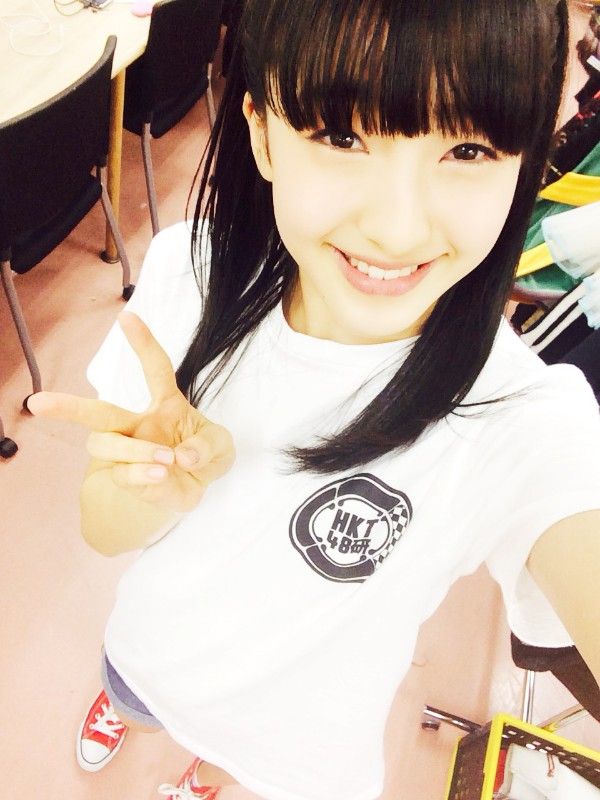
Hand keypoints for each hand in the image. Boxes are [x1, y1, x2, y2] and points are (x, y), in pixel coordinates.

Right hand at [27, 312, 234, 512]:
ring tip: (166, 460)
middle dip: (68, 406)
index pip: (155, 369)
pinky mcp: (125, 477)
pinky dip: (140, 473)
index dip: (142, 343)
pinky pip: (122, 473)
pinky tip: (159, 474)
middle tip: (38, 402)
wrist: (192, 490)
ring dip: (134, 451)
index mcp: (166, 404)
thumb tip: (183, 455)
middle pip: (99, 412)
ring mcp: (128, 451)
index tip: (126, 317)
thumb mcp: (222, 447)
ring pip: (105, 444)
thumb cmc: (201, 456)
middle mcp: (139, 424)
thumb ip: (210, 446)